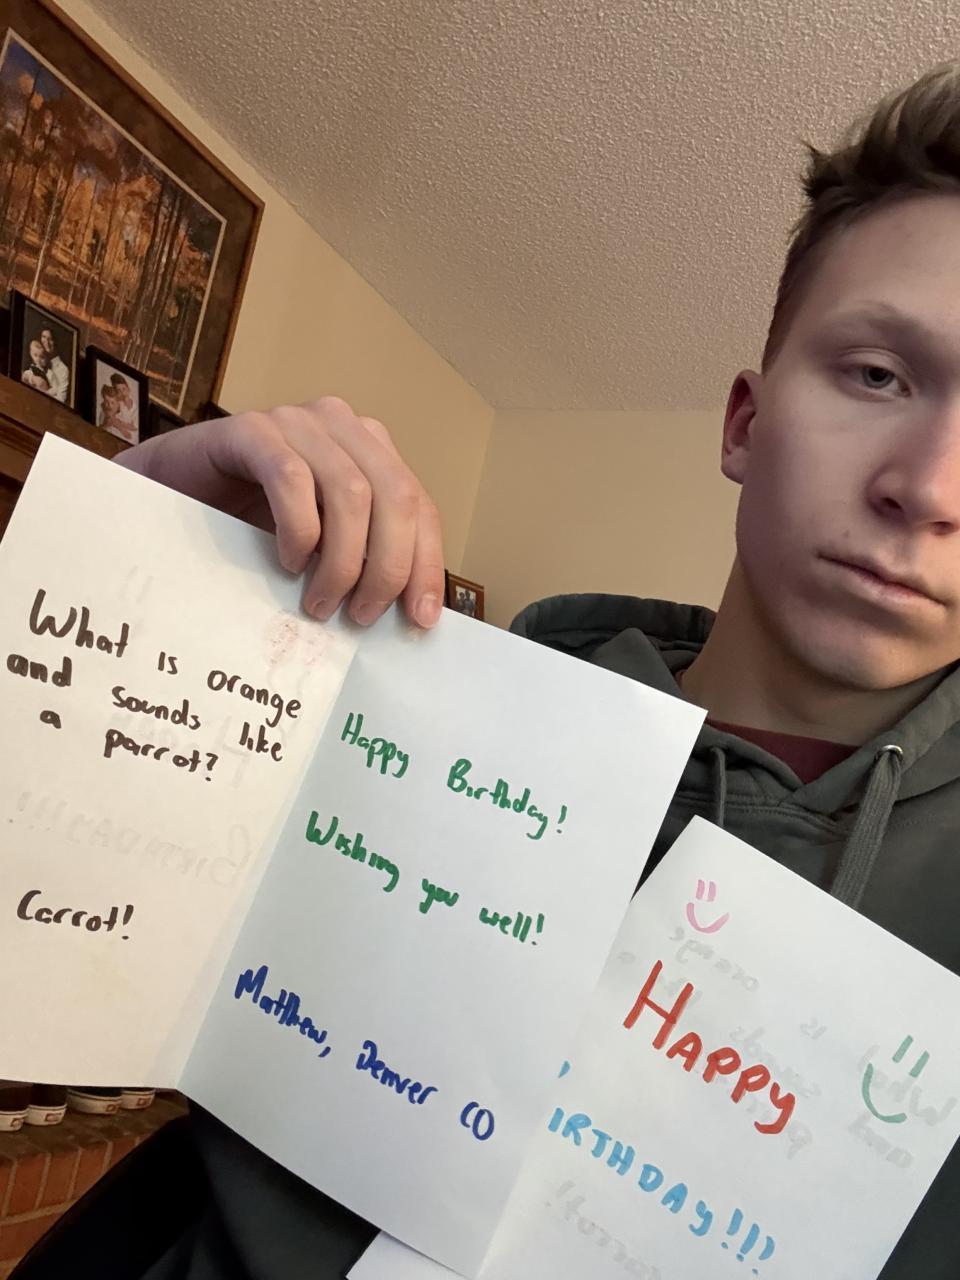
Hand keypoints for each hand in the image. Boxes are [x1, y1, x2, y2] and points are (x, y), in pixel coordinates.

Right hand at [116, 397, 444, 627]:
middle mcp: (341, 426)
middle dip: (386, 566)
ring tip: (319, 602)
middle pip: (395, 497)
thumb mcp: (320, 546)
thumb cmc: (246, 525)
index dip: (426, 563)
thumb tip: (412, 613)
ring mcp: (295, 422)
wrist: (167, 497)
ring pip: (350, 491)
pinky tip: (287, 562)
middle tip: (360, 616)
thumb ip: (362, 559)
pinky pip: (291, 478)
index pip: (419, 506)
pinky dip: (299, 529)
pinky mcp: (250, 430)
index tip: (421, 618)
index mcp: (369, 451)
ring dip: (342, 560)